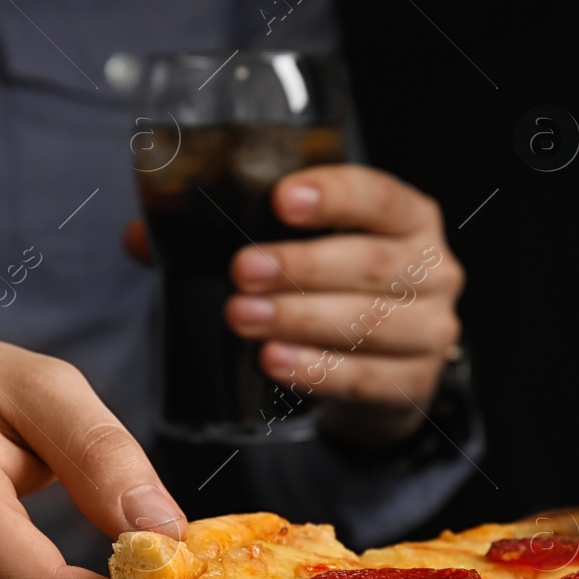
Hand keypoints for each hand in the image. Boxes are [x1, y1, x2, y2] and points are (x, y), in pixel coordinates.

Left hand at [226, 166, 464, 447]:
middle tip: (243, 270)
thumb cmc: (335, 289)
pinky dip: (316, 370)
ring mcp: (431, 329)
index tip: (281, 200)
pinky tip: (274, 361)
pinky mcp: (414, 382)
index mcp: (410, 218)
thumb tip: (145, 236)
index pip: (379, 197)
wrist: (379, 367)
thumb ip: (239, 232)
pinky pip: (365, 378)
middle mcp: (433, 269)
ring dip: (300, 319)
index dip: (334, 196)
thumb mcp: (307, 248)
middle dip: (301, 266)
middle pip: (371, 263)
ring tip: (242, 316)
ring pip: (368, 322)